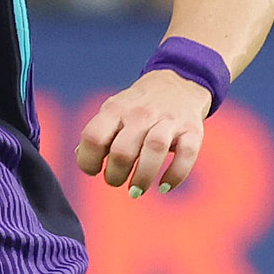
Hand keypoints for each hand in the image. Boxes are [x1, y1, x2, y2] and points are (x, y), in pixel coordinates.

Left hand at [76, 67, 209, 196]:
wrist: (179, 82)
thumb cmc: (139, 106)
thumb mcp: (114, 111)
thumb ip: (98, 133)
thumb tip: (81, 156)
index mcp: (116, 109)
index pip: (93, 137)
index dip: (88, 160)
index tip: (95, 170)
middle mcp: (141, 113)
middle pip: (123, 149)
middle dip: (115, 175)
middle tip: (116, 181)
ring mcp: (169, 121)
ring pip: (155, 149)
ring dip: (142, 177)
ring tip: (136, 191)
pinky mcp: (192, 130)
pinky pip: (187, 155)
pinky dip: (175, 175)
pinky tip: (163, 187)